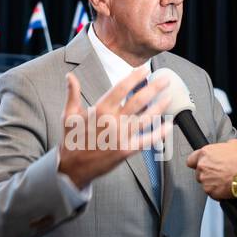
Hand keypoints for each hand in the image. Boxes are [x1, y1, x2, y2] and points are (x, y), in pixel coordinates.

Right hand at [57, 67, 173, 189]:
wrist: (73, 167)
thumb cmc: (72, 140)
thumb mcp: (68, 115)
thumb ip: (72, 94)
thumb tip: (70, 77)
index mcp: (100, 110)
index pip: (121, 88)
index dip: (135, 77)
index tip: (145, 69)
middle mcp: (112, 121)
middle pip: (138, 100)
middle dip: (154, 88)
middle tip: (164, 80)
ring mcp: (121, 136)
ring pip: (146, 118)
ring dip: (159, 106)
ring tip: (168, 97)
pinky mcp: (126, 150)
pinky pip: (147, 140)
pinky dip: (159, 133)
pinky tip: (168, 125)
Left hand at [186, 139, 236, 200]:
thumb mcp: (235, 145)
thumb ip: (225, 146)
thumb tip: (226, 147)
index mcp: (206, 153)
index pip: (191, 159)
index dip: (196, 162)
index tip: (200, 164)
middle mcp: (202, 166)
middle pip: (199, 172)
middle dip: (207, 173)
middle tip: (219, 172)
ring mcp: (205, 180)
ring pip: (205, 182)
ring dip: (212, 182)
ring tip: (224, 180)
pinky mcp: (209, 191)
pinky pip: (211, 192)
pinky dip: (217, 191)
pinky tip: (225, 187)